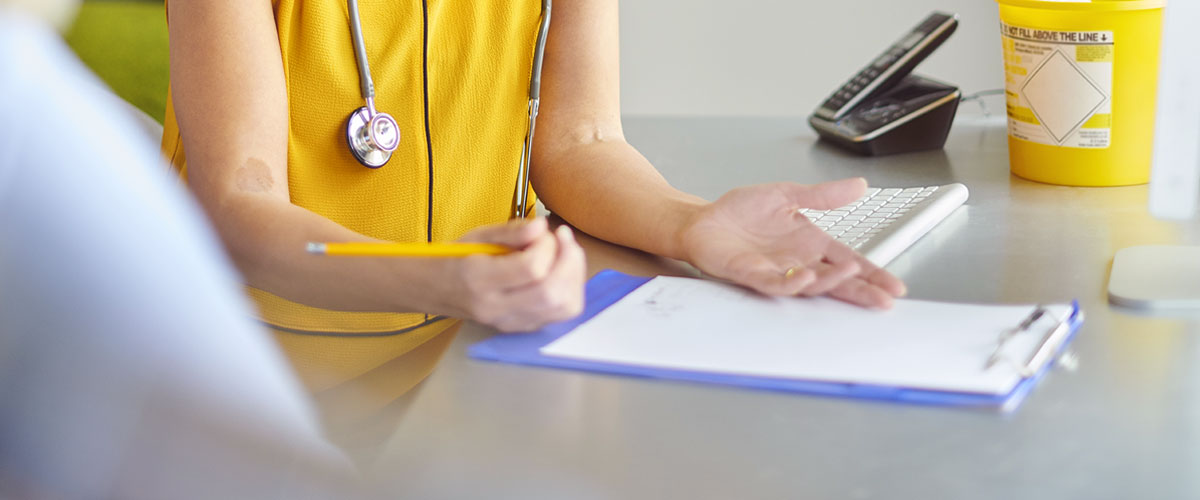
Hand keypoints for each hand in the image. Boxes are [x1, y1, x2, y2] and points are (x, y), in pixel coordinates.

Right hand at [448, 218, 585, 331]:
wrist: (435, 290)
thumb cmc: (456, 259)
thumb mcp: (478, 235)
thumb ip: (512, 230)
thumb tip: (542, 226)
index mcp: (480, 280)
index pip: (531, 269)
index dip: (547, 246)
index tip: (544, 231)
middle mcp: (496, 307)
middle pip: (552, 293)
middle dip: (568, 260)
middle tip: (563, 239)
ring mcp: (511, 322)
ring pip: (562, 308)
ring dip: (574, 276)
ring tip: (566, 254)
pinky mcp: (522, 327)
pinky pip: (560, 314)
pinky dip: (569, 289)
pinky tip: (561, 271)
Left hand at [677, 178, 905, 307]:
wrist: (704, 221)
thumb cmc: (740, 212)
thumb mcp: (788, 195)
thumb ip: (823, 195)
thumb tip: (859, 185)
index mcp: (809, 243)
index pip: (847, 259)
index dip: (871, 273)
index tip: (893, 286)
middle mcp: (797, 261)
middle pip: (835, 279)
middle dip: (861, 290)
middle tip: (884, 300)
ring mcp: (776, 270)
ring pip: (810, 284)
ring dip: (831, 282)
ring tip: (851, 275)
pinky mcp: (752, 274)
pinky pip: (776, 283)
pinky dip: (792, 283)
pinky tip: (807, 278)